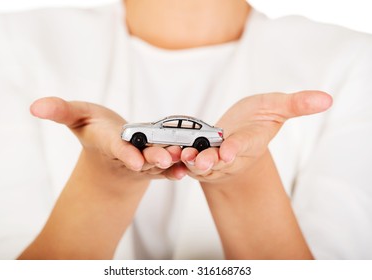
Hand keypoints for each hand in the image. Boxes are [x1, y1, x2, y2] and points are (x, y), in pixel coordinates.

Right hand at [30, 97, 186, 183]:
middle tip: (166, 158)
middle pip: (142, 157)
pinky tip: (188, 167)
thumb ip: (60, 110)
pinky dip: (178, 168)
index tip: (134, 159)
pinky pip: (169, 166)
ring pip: (159, 162)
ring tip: (185, 157)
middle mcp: (127, 154)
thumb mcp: (76, 115)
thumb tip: (35, 106)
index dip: (125, 153)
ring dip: (172, 161)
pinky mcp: (156, 161)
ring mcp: (144, 160)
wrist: (110, 146)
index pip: (116, 148)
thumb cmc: (93, 128)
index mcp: (108, 142)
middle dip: (153, 158)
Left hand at [180, 90, 332, 183]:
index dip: (236, 148)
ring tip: (180, 156)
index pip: (244, 145)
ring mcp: (212, 159)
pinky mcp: (197, 159)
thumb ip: (297, 104)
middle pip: (219, 160)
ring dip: (190, 162)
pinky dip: (176, 160)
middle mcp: (231, 154)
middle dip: (209, 161)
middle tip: (200, 160)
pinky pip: (185, 162)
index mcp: (250, 141)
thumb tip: (327, 98)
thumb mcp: (276, 106)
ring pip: (200, 164)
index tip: (228, 151)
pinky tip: (168, 155)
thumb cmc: (257, 119)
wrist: (236, 134)